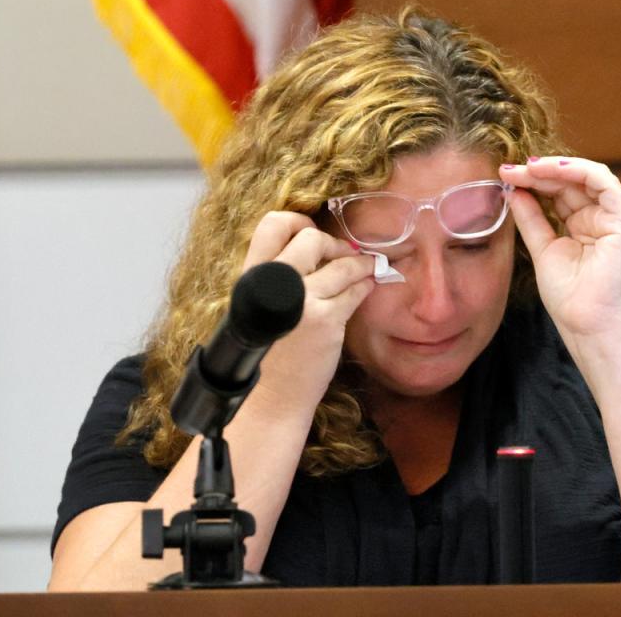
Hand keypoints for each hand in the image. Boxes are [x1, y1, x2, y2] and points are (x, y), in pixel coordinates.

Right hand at [240, 212, 374, 412]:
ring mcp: (303, 302)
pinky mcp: (326, 322)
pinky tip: (367, 286)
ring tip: (368, 267)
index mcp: (251, 276)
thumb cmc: (269, 353)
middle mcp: (274, 284)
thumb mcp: (261, 307)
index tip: (311, 232)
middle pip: (311, 237)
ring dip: (361, 263)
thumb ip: (279, 278)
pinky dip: (365, 285)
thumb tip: (316, 249)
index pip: (271, 225)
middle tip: (344, 253)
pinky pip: (355, 291)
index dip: (296, 222)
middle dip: (333, 243)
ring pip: (342, 264)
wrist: (270, 398)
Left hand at [499, 157, 620, 343]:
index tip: (505, 176)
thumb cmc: (570, 300)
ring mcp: (614, 220)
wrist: (588, 328)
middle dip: (539, 172)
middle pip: (570, 182)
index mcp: (582, 227)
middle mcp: (600, 220)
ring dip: (556, 168)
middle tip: (510, 169)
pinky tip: (553, 169)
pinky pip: (606, 184)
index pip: (559, 193)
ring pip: (588, 177)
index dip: (533, 181)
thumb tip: (515, 191)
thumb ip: (531, 219)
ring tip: (528, 168)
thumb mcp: (542, 250)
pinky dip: (580, 171)